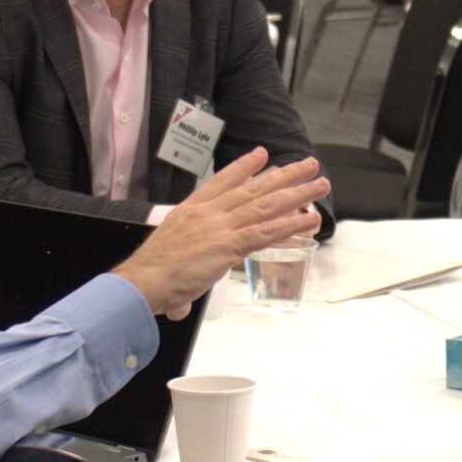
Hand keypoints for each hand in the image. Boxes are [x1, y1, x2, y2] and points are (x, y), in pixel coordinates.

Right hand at [112, 148, 328, 318]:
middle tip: (307, 165)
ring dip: (297, 194)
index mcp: (192, 211)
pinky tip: (309, 219)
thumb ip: (180, 285)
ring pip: (266, 205)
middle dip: (284, 175)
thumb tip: (181, 305)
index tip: (262, 155)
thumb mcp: (168, 265)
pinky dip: (290, 224)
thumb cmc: (149, 276)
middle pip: (253, 188)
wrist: (141, 281)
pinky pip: (266, 232)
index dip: (245, 167)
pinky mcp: (228, 245)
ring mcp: (220, 227)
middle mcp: (208, 213)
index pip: (223, 182)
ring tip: (320, 185)